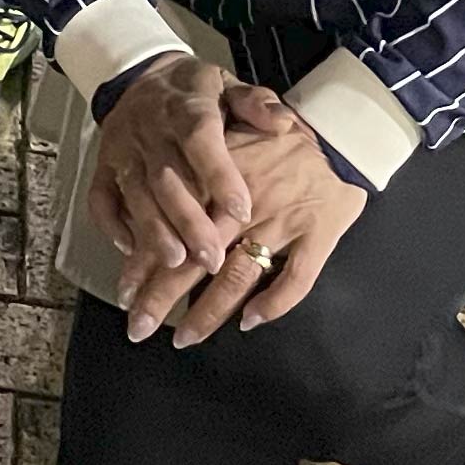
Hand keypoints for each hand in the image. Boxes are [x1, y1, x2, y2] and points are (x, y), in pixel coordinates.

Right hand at [85, 57, 261, 333]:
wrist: (143, 74)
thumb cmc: (196, 90)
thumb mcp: (229, 84)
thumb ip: (256, 103)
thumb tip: (283, 123)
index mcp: (186, 108)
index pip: (200, 142)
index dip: (219, 176)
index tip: (242, 211)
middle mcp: (150, 130)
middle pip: (166, 178)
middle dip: (188, 221)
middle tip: (212, 259)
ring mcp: (122, 148)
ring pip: (135, 192)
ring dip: (153, 229)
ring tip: (175, 262)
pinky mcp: (102, 164)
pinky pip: (99, 196)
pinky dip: (110, 224)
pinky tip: (130, 250)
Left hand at [136, 97, 369, 347]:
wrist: (340, 127)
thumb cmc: (275, 133)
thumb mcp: (225, 134)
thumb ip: (193, 167)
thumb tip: (151, 205)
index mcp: (215, 179)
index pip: (171, 227)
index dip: (145, 262)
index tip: (124, 291)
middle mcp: (244, 203)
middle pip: (196, 259)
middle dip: (163, 297)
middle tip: (137, 328)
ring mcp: (282, 221)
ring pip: (239, 276)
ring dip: (209, 312)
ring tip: (185, 337)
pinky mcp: (319, 234)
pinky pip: (296, 279)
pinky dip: (274, 304)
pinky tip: (251, 322)